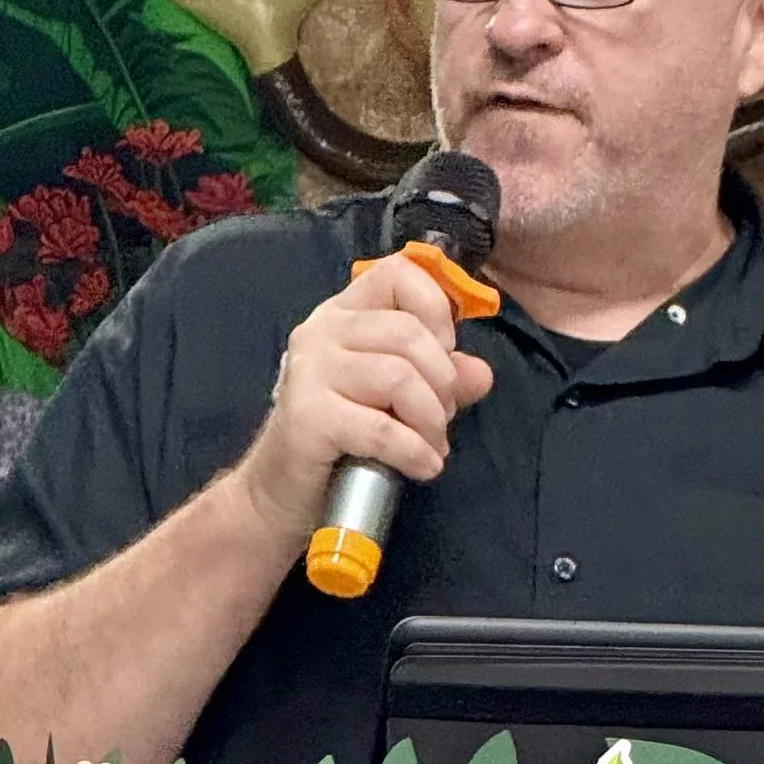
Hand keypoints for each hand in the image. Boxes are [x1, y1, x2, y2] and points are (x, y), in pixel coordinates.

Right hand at [234, 253, 495, 548]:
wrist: (282, 491)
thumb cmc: (342, 438)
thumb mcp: (398, 401)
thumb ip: (440, 379)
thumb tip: (481, 373)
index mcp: (345, 312)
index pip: (398, 273)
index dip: (436, 309)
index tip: (445, 353)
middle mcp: (323, 330)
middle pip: (408, 332)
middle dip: (442, 382)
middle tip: (441, 419)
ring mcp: (310, 369)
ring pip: (398, 377)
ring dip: (430, 420)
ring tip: (432, 445)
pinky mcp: (307, 415)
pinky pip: (380, 428)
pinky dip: (414, 451)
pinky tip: (424, 466)